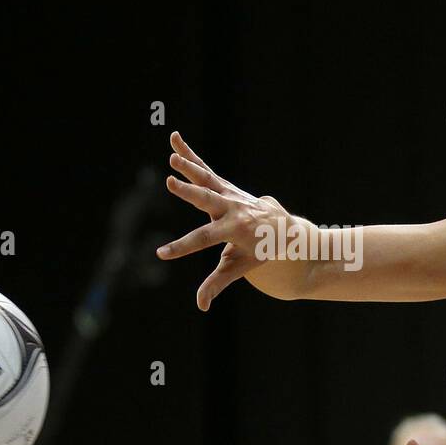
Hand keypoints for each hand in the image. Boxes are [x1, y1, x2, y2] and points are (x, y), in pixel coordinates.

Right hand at [156, 131, 291, 310]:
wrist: (283, 228)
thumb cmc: (261, 251)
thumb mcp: (240, 268)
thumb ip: (218, 284)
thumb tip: (201, 306)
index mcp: (235, 230)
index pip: (203, 240)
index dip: (182, 248)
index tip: (161, 253)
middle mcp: (232, 208)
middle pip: (207, 200)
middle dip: (189, 192)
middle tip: (171, 182)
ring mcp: (229, 194)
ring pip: (207, 178)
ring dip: (189, 166)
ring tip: (172, 155)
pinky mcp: (225, 185)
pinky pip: (205, 170)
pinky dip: (191, 155)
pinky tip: (174, 138)